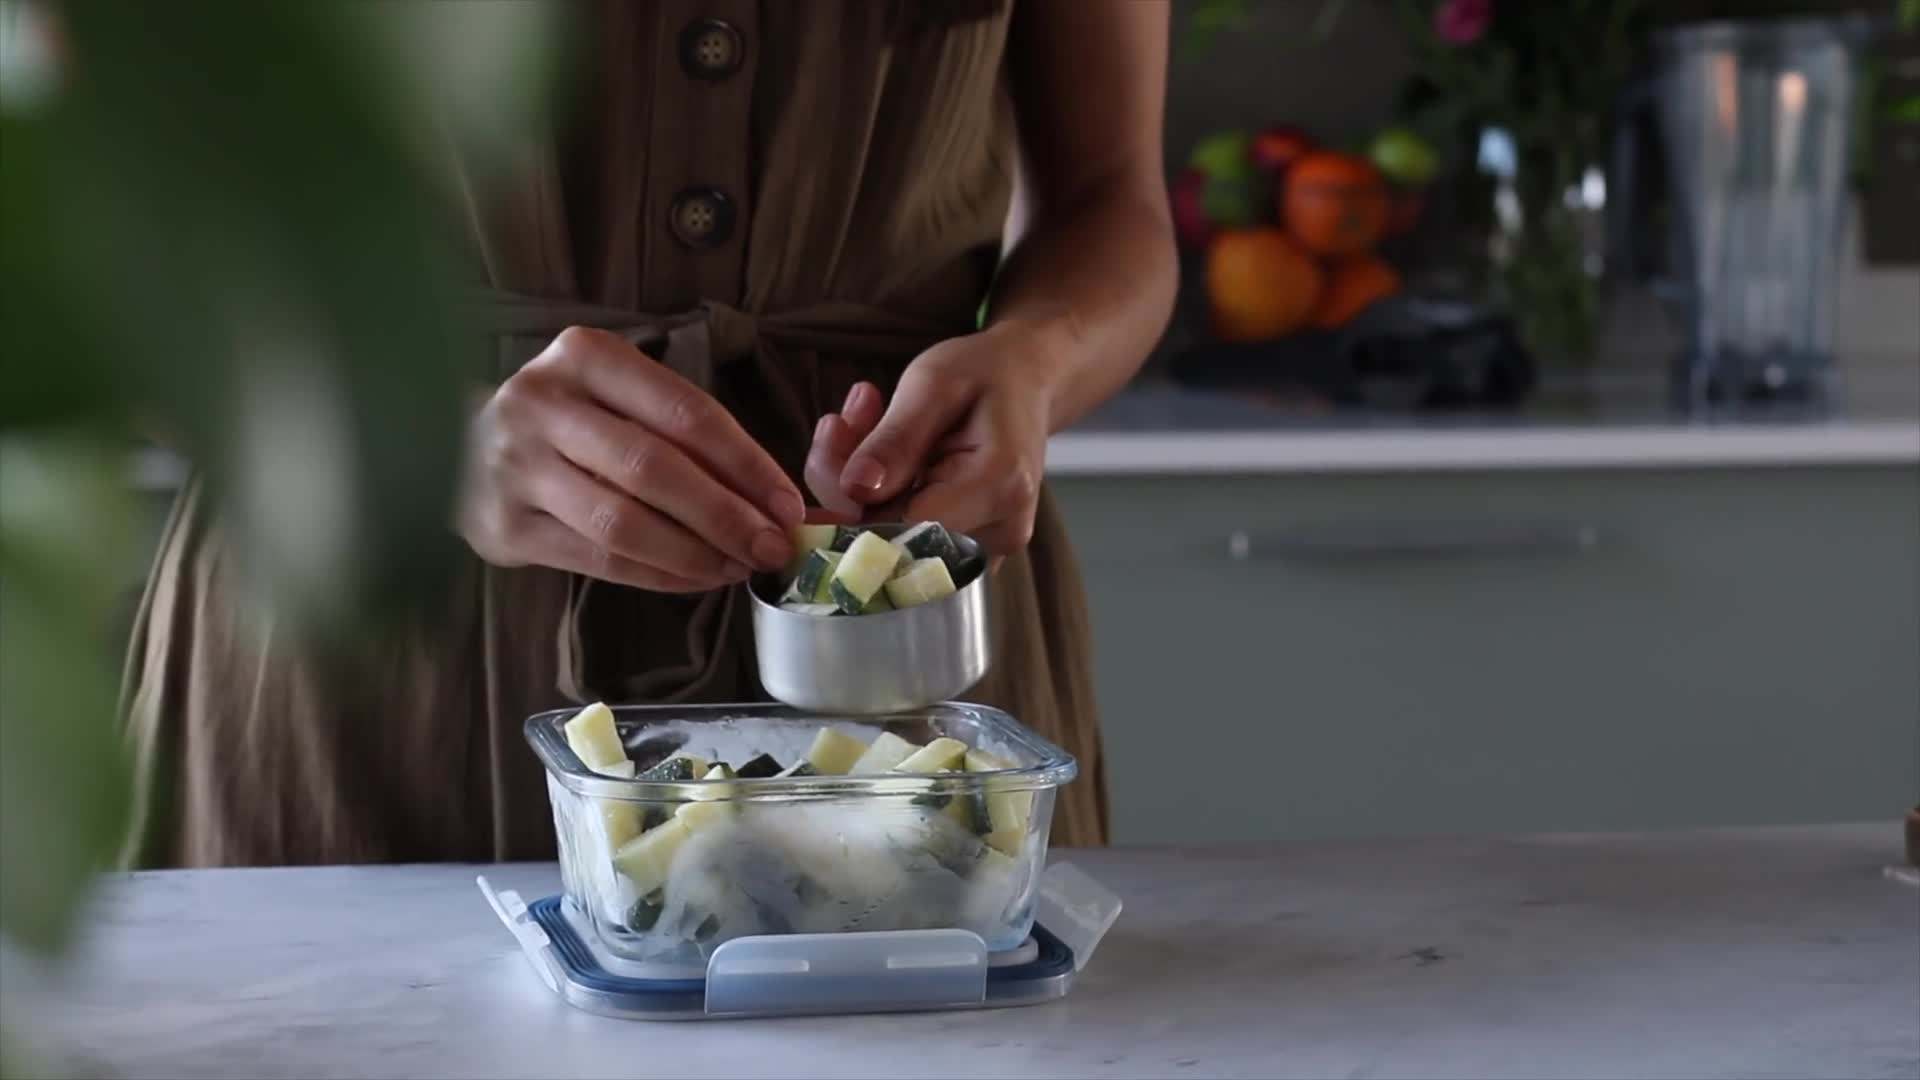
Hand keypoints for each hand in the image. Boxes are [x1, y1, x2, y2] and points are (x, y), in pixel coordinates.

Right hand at [460, 326, 802, 591]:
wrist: (454, 444)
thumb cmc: (567, 417)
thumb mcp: (616, 392)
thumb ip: (680, 429)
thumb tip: (768, 497)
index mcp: (585, 356)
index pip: (685, 413)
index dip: (746, 464)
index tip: (787, 504)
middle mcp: (542, 404)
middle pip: (654, 469)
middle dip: (726, 515)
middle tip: (771, 547)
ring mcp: (515, 467)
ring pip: (623, 523)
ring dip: (694, 553)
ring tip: (738, 567)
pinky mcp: (504, 526)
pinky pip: (598, 560)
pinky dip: (658, 575)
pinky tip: (696, 579)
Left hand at [811, 323, 1054, 556]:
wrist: (1028, 382)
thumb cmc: (985, 372)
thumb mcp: (933, 383)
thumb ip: (896, 439)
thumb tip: (855, 490)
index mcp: (999, 485)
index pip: (904, 527)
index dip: (851, 504)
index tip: (830, 449)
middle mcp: (1000, 530)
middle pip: (891, 536)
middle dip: (848, 485)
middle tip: (842, 421)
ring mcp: (989, 548)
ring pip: (889, 539)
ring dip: (858, 490)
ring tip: (865, 422)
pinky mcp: (971, 551)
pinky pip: (904, 538)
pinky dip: (878, 500)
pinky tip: (880, 455)